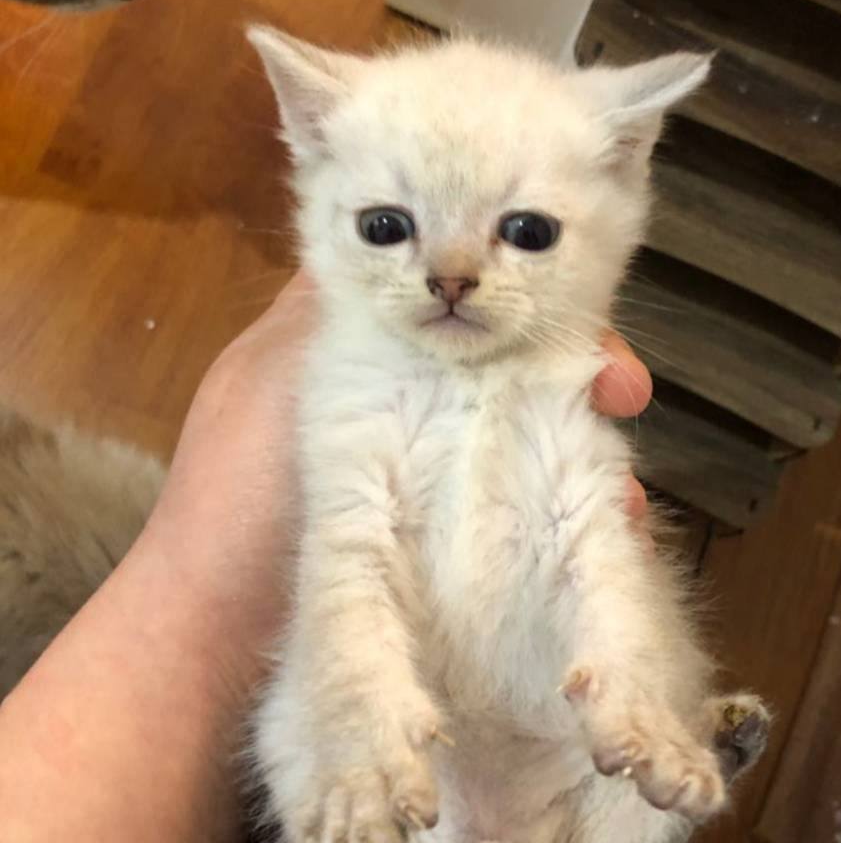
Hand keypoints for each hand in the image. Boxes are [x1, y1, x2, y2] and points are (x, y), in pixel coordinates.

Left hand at [140, 272, 651, 699]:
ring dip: (584, 452)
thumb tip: (384, 213)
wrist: (216, 629)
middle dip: (577, 373)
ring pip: (530, 438)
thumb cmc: (237, 493)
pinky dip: (566, 513)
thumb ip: (340, 304)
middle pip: (515, 366)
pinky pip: (523, 509)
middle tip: (622, 396)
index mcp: (368, 352)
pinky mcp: (451, 538)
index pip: (465, 296)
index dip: (526, 294)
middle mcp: (413, 405)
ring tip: (619, 490)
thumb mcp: (284, 374)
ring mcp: (435, 474)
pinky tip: (602, 524)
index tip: (578, 306)